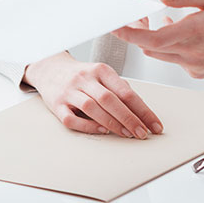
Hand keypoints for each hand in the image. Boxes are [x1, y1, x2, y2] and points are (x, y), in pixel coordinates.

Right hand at [23, 52, 162, 138]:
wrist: (49, 69)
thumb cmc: (81, 75)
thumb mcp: (101, 75)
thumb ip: (119, 89)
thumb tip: (140, 111)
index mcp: (100, 70)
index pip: (125, 91)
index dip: (142, 110)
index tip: (154, 124)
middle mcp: (84, 79)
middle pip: (109, 99)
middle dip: (129, 118)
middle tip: (142, 133)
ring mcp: (69, 91)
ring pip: (92, 108)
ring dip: (112, 123)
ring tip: (126, 134)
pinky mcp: (56, 104)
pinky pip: (72, 118)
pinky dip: (88, 126)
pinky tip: (101, 130)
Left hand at [111, 0, 203, 85]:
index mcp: (194, 33)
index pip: (151, 39)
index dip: (129, 34)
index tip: (114, 26)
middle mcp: (192, 54)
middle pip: (150, 48)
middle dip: (138, 33)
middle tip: (139, 16)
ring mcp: (194, 67)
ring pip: (161, 54)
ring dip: (154, 39)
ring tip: (162, 21)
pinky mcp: (197, 73)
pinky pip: (175, 59)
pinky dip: (171, 47)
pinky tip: (182, 33)